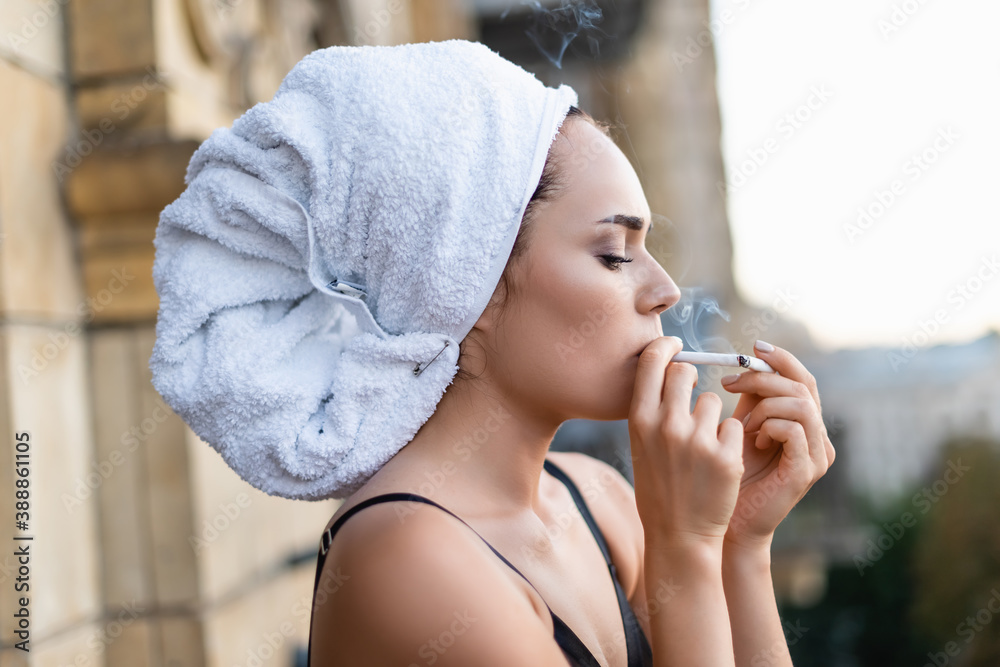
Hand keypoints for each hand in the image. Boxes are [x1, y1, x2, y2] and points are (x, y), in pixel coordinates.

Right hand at [628, 336, 745, 546]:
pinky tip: (718, 462)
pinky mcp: (726, 456)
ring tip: (702, 446)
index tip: (675, 346)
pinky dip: (730, 440)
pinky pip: (734, 426)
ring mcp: (697, 441)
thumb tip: (670, 366)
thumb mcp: (642, 444)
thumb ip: (654, 408)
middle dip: (692, 378)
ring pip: (713, 401)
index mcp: (639, 420)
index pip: (652, 362)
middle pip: (685, 372)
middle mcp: (666, 426)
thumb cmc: (658, 486)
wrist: (678, 534)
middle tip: (693, 392)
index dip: (666, 347)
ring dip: (712, 416)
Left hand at [720, 340, 835, 548]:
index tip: (752, 347)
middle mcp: (819, 437)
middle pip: (803, 386)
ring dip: (764, 405)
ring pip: (800, 404)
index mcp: (805, 424)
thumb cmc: (729, 474)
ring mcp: (817, 455)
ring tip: (742, 424)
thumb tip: (747, 360)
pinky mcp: (808, 471)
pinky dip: (768, 425)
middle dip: (763, 377)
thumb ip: (750, 398)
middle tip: (729, 382)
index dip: (781, 358)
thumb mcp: (740, 427)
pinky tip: (752, 439)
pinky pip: (794, 430)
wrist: (727, 521)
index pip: (803, 378)